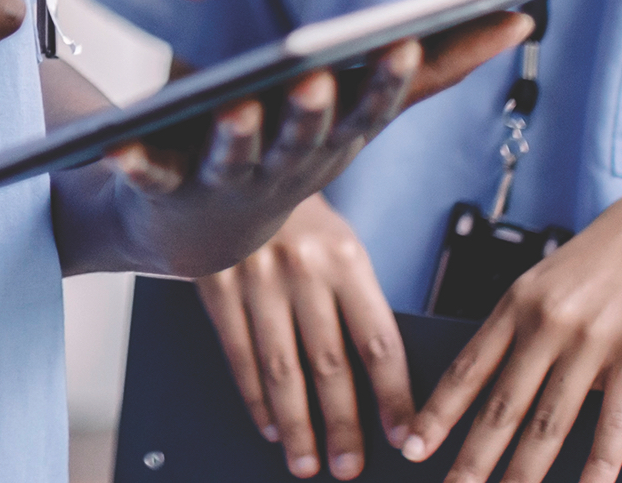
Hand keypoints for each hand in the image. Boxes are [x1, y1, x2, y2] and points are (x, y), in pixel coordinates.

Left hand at [89, 16, 527, 282]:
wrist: (199, 227)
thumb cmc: (292, 149)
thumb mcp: (363, 110)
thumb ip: (436, 68)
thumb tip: (516, 18)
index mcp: (334, 142)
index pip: (368, 111)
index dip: (385, 81)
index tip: (403, 43)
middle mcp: (286, 166)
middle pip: (303, 137)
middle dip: (313, 110)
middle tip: (317, 75)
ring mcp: (225, 180)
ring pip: (235, 158)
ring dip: (237, 136)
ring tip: (234, 107)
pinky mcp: (164, 186)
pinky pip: (147, 173)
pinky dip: (133, 161)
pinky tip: (117, 143)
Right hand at [195, 193, 409, 479]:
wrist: (235, 167)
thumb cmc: (301, 221)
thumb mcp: (339, 247)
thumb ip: (355, 303)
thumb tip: (380, 385)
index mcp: (346, 258)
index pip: (378, 341)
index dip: (394, 395)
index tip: (405, 437)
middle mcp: (302, 268)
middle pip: (329, 364)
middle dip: (342, 425)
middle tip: (350, 469)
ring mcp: (255, 277)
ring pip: (281, 368)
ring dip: (295, 425)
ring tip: (306, 463)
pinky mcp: (215, 283)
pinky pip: (239, 353)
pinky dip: (254, 397)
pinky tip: (268, 425)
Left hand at [402, 159, 621, 482]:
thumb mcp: (559, 274)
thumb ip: (536, 323)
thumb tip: (523, 375)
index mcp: (520, 299)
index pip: (467, 367)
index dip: (438, 412)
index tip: (413, 445)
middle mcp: (548, 321)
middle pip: (501, 405)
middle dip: (471, 457)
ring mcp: (593, 339)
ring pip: (549, 422)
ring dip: (525, 471)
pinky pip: (614, 420)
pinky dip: (600, 462)